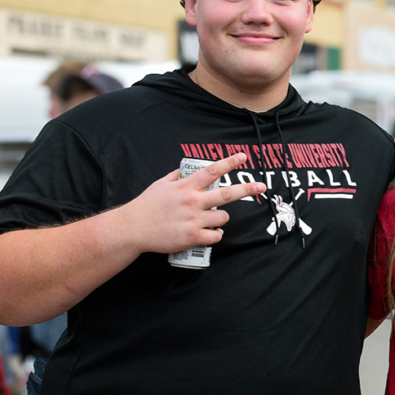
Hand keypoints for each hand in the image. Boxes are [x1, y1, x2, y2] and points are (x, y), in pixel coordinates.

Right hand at [113, 153, 265, 254]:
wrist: (132, 229)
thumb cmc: (146, 206)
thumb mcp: (159, 186)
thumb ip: (175, 178)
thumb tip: (184, 171)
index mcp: (185, 187)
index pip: (211, 171)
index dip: (229, 163)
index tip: (243, 157)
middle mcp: (192, 202)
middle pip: (227, 194)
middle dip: (247, 189)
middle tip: (262, 186)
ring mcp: (193, 220)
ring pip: (223, 217)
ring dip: (220, 218)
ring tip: (208, 219)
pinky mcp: (192, 237)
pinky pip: (216, 236)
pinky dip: (215, 234)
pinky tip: (208, 233)